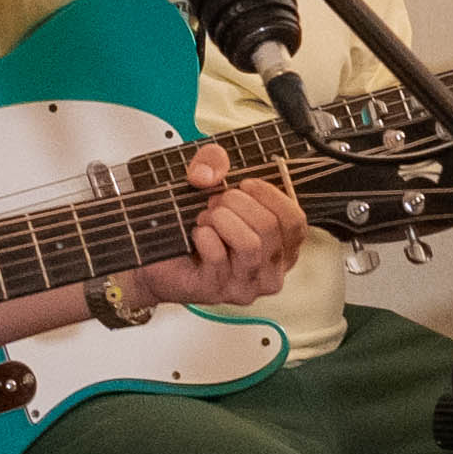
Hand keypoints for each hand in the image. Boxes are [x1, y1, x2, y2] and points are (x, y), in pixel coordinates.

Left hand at [134, 155, 305, 306]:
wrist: (157, 259)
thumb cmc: (194, 225)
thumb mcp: (208, 182)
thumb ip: (213, 162)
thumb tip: (209, 173)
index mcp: (282, 248)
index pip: (295, 221)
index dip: (271, 195)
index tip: (245, 184)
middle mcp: (270, 271)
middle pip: (270, 227)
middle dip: (237, 204)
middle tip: (215, 202)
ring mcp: (246, 286)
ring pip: (250, 245)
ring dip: (222, 220)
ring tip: (206, 218)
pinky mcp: (218, 292)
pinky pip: (217, 257)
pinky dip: (203, 237)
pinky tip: (196, 236)